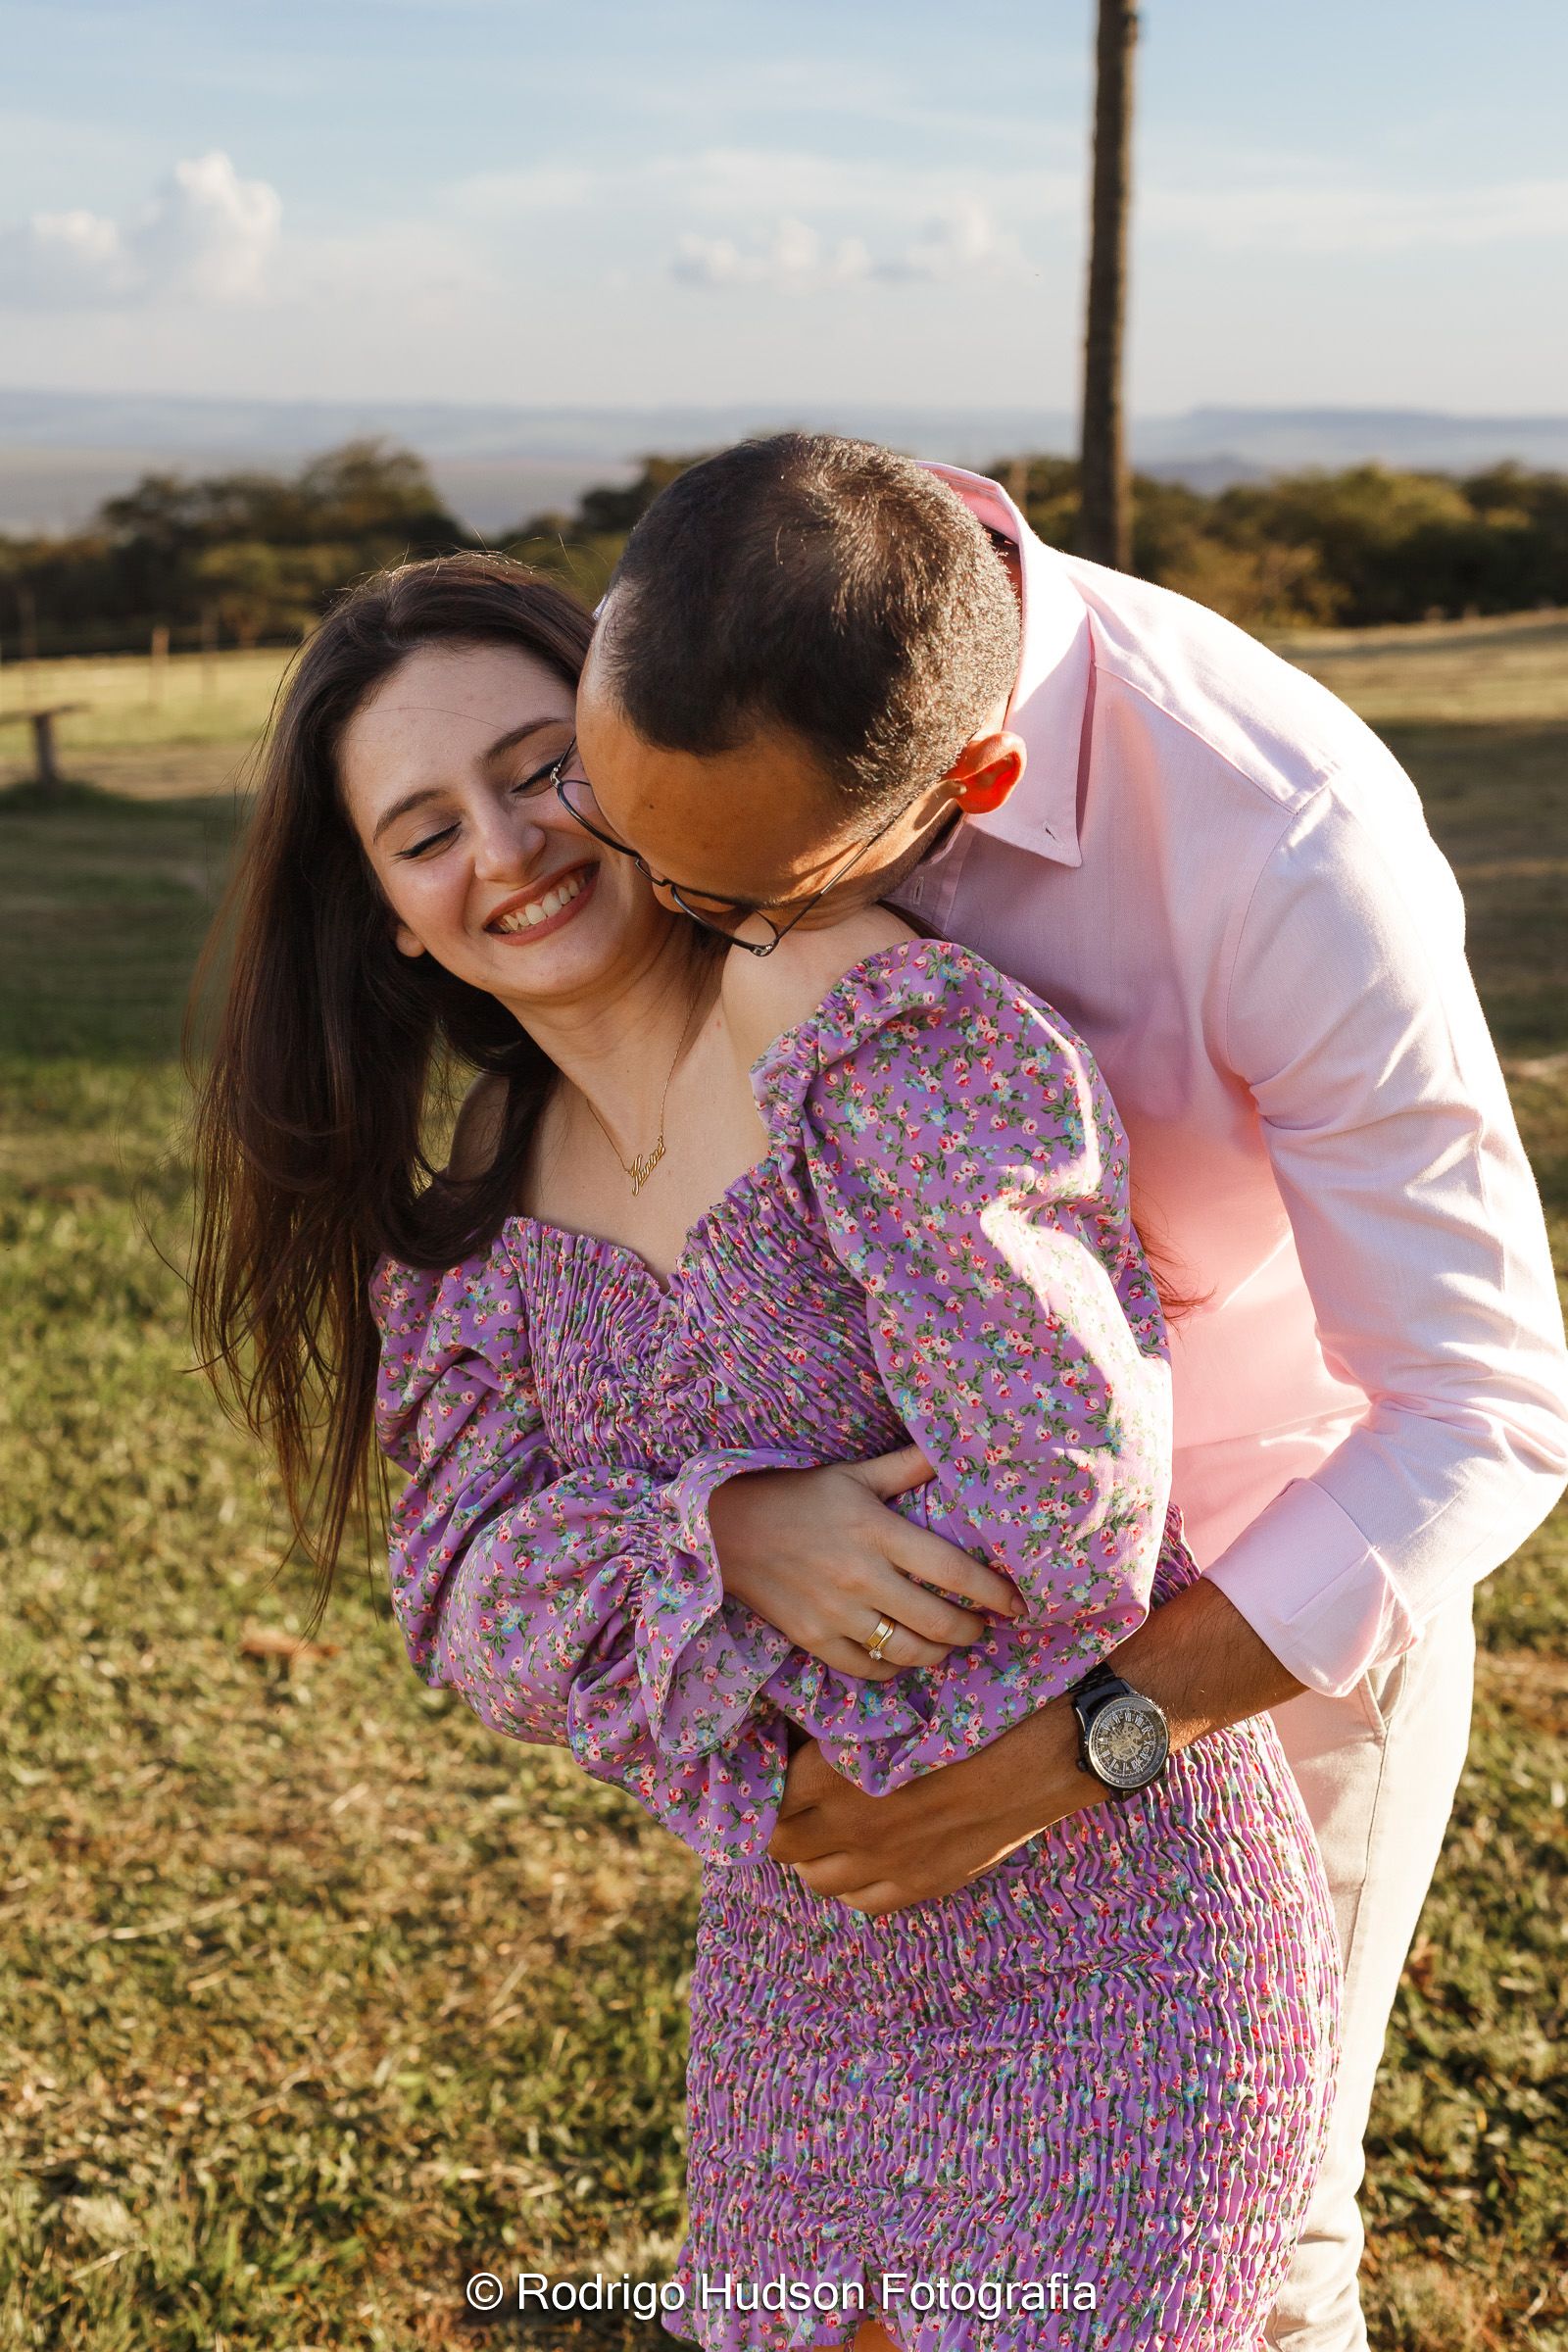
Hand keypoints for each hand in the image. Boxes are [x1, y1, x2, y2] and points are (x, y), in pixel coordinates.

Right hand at [708, 1448, 1023, 1678]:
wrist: (725, 1529)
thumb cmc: (797, 1496)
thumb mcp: (854, 1473)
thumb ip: (907, 1466)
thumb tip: (953, 1448)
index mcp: (877, 1531)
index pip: (954, 1571)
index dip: (994, 1593)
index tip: (1017, 1603)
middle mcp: (861, 1577)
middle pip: (939, 1623)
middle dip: (974, 1631)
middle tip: (985, 1626)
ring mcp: (835, 1614)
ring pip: (908, 1653)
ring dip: (941, 1654)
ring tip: (950, 1643)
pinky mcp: (812, 1639)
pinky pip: (868, 1670)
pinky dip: (894, 1670)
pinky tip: (903, 1656)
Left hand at [765, 1578, 1306, 1914]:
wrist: (1065, 1739)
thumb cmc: (989, 1699)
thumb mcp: (910, 1694)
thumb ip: (857, 1716)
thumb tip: (813, 1718)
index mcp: (847, 1774)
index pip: (774, 1791)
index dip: (769, 1772)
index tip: (776, 1752)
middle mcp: (861, 1829)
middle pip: (784, 1842)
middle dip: (781, 1816)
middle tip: (791, 1786)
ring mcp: (898, 1864)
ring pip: (817, 1878)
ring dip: (811, 1852)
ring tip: (821, 1820)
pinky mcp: (933, 1881)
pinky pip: (866, 1901)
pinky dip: (853, 1881)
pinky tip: (862, 1852)